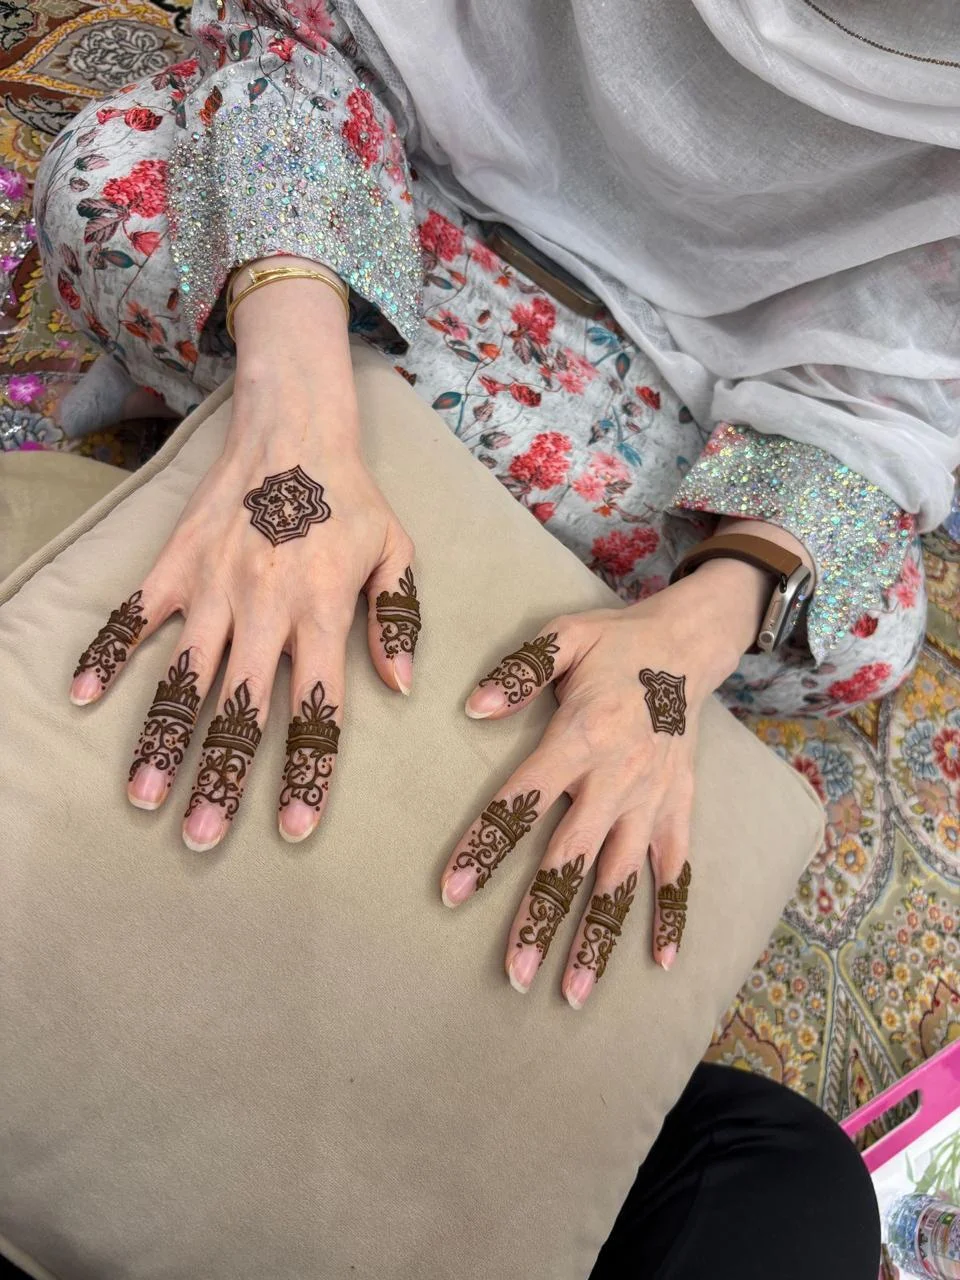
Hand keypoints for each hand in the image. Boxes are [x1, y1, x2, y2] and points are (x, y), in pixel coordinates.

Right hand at [70, 271, 420, 850]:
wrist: (294, 425)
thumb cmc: (351, 496)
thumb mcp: (397, 552)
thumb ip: (398, 620)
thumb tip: (401, 685)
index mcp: (322, 614)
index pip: (314, 709)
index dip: (304, 773)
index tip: (292, 830)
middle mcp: (263, 610)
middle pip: (241, 709)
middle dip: (221, 778)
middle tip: (202, 838)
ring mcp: (211, 588)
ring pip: (183, 677)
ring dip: (163, 739)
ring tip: (145, 796)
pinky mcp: (174, 566)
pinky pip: (134, 616)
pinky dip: (108, 653)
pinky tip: (86, 698)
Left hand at [439, 559, 768, 1007]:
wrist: (690, 645)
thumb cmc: (614, 644)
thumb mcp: (563, 638)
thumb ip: (519, 672)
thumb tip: (472, 707)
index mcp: (580, 738)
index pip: (522, 801)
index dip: (486, 847)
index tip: (451, 893)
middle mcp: (616, 779)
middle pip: (570, 859)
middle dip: (541, 919)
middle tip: (514, 974)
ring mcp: (652, 801)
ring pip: (620, 880)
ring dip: (597, 936)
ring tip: (571, 991)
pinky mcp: (679, 809)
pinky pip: (677, 870)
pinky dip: (670, 915)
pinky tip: (659, 963)